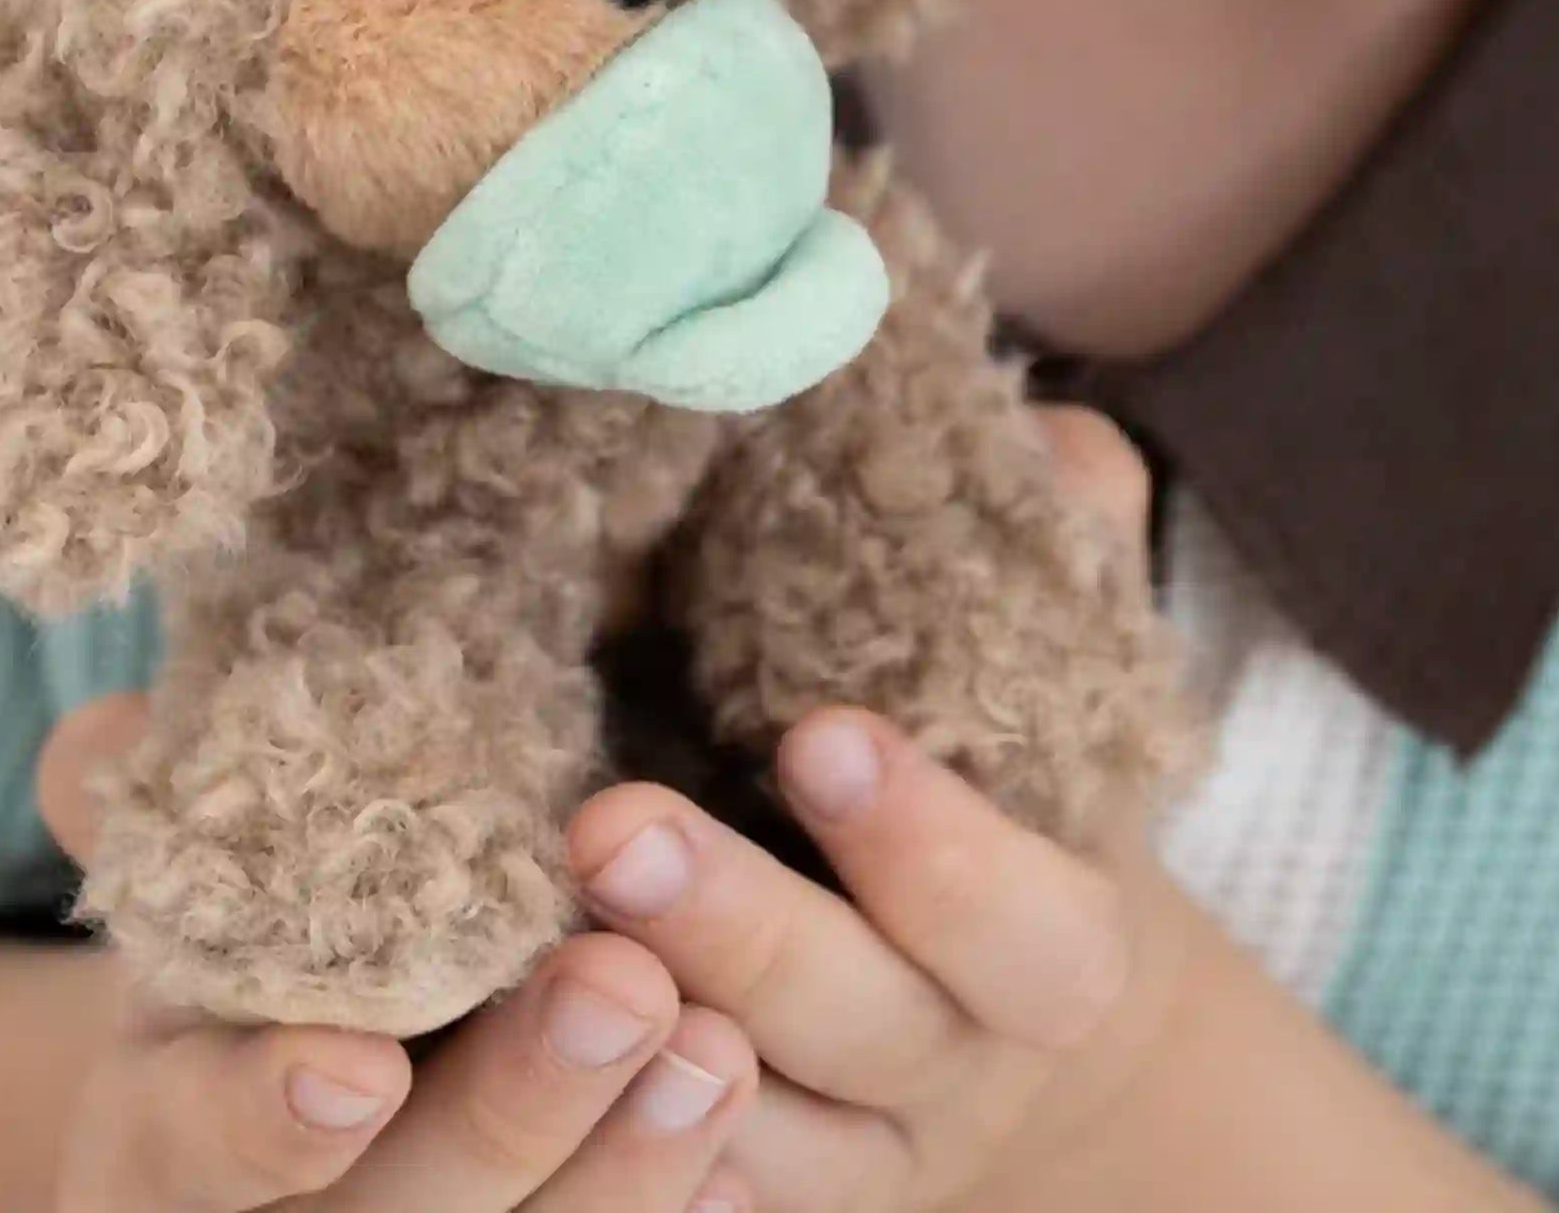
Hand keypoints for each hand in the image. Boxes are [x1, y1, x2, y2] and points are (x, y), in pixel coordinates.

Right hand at [37, 700, 759, 1210]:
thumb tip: (113, 735)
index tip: (355, 1068)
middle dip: (512, 1116)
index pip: (188, 1153)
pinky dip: (674, 1199)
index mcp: (161, 1141)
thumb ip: (158, 812)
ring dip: (629, 1165)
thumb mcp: (193, 891)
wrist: (321, 1054)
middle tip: (623, 989)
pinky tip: (746, 1130)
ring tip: (721, 1042)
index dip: (259, 1120)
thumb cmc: (257, 948)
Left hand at [562, 405, 1182, 1212]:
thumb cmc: (1002, 772)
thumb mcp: (1047, 663)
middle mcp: (962, 1063)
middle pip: (872, 1032)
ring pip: (759, 1137)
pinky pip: (683, 1194)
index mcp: (1058, 940)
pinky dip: (601, 1144)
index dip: (934, 848)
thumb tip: (1014, 423)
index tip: (818, 733)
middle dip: (748, 930)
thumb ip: (1052, 539)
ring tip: (532, 928)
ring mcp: (857, 1146)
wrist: (989, 987)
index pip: (1028, 925)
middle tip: (609, 825)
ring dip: (643, 1044)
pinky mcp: (761, 1185)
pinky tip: (501, 1051)